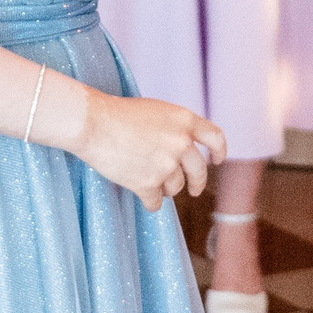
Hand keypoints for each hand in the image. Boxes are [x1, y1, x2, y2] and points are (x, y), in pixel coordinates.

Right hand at [79, 93, 224, 211]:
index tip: (217, 161)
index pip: (215, 138)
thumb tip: (186, 150)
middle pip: (199, 171)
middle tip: (193, 190)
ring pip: (175, 187)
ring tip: (149, 180)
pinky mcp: (148, 183)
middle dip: (197, 183)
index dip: (220, 151)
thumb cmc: (117, 113)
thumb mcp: (155, 110)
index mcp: (185, 120)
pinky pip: (156, 201)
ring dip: (165, 188)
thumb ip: (175, 128)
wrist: (93, 123)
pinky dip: (151, 202)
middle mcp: (181, 143)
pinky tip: (145, 199)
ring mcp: (166, 164)